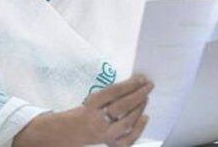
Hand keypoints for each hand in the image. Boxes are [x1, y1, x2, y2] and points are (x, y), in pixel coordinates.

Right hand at [13, 75, 152, 146]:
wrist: (68, 132)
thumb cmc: (83, 112)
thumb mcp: (92, 99)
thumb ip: (109, 95)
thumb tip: (134, 84)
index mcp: (90, 104)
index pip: (113, 92)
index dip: (129, 84)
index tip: (141, 78)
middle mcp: (96, 119)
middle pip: (121, 106)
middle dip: (138, 94)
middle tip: (149, 85)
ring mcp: (103, 134)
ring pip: (126, 122)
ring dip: (139, 108)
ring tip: (146, 98)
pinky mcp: (109, 144)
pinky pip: (127, 139)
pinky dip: (138, 129)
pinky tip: (145, 117)